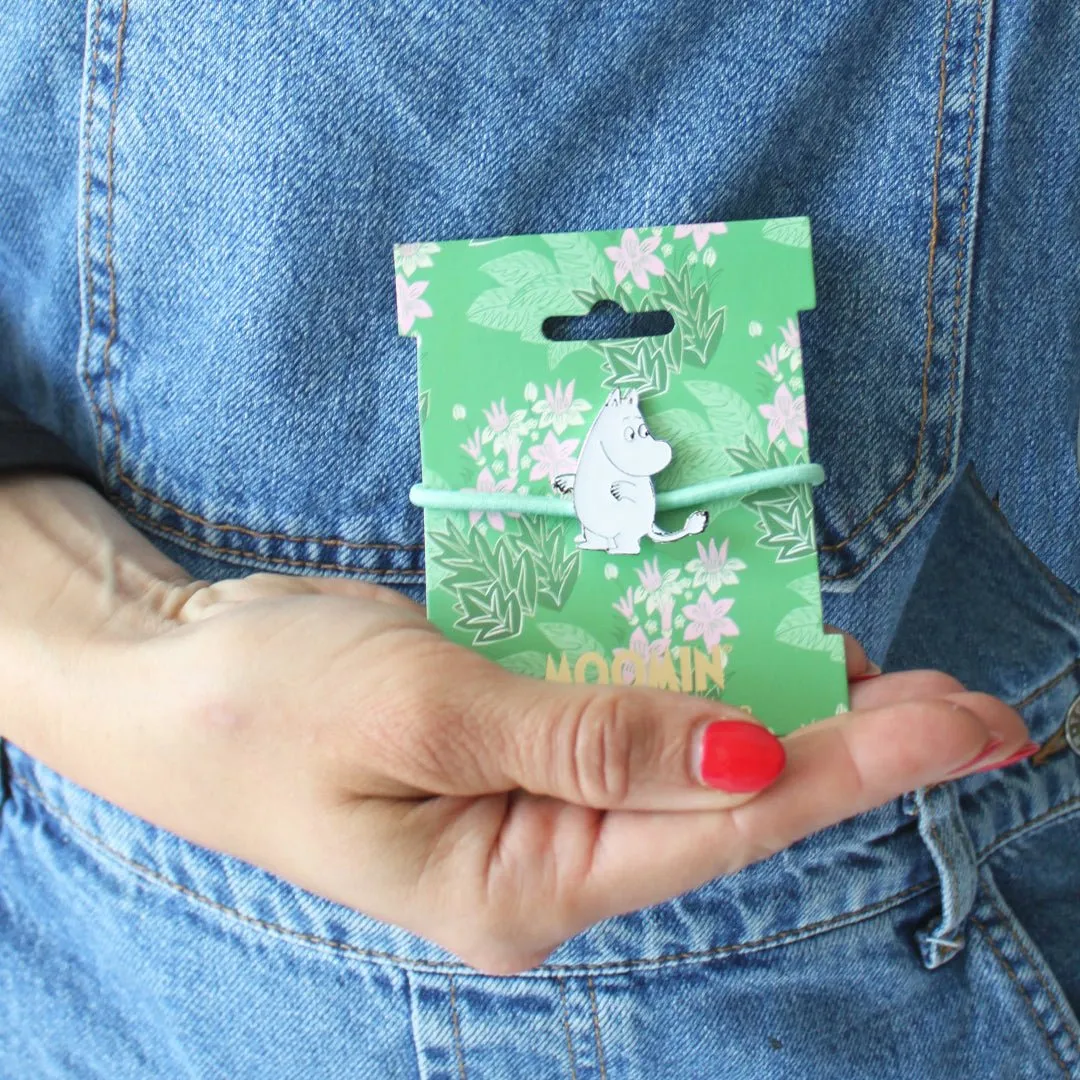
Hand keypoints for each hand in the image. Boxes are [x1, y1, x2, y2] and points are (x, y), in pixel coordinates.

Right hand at [1, 476, 1031, 973]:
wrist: (149, 671)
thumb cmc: (254, 700)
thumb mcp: (420, 709)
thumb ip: (587, 734)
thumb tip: (751, 747)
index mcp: (517, 888)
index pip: (720, 822)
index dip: (854, 769)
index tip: (967, 726)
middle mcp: (541, 858)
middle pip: (722, 800)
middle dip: (846, 744)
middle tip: (967, 702)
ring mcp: (528, 802)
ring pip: (685, 755)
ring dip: (775, 705)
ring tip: (884, 670)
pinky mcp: (513, 743)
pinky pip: (627, 716)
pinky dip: (693, 677)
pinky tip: (749, 646)